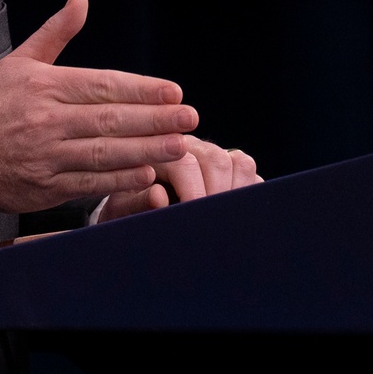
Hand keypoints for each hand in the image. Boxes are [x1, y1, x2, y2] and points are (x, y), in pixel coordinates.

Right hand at [0, 0, 198, 212]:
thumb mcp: (20, 60)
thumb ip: (56, 31)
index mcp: (44, 86)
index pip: (102, 86)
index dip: (141, 89)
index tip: (173, 91)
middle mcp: (46, 120)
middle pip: (110, 120)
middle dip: (154, 119)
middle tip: (190, 118)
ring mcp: (46, 156)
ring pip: (103, 153)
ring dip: (145, 150)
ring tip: (178, 145)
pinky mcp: (44, 187)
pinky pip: (89, 183)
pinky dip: (119, 179)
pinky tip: (147, 173)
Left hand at [96, 138, 261, 222]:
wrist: (132, 210)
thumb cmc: (125, 210)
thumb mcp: (123, 208)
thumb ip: (138, 202)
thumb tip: (159, 197)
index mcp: (158, 150)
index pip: (183, 161)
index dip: (192, 191)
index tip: (193, 216)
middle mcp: (188, 147)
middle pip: (215, 158)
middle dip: (217, 193)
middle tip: (215, 226)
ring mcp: (211, 155)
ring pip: (237, 161)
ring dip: (236, 191)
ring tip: (226, 220)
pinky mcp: (229, 168)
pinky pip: (249, 173)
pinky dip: (249, 192)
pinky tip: (238, 215)